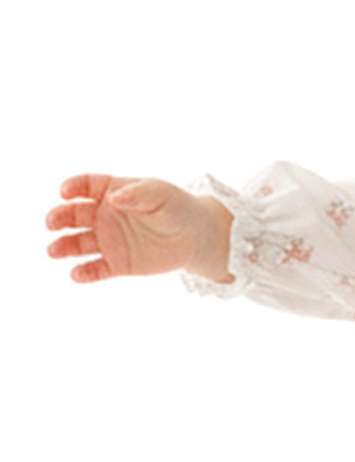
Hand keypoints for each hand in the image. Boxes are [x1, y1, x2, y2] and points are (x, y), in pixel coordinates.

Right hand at [45, 176, 233, 284]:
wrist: (195, 238)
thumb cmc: (177, 208)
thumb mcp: (161, 195)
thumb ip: (138, 194)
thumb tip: (113, 199)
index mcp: (112, 191)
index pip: (85, 186)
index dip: (73, 187)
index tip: (65, 192)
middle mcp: (104, 215)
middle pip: (74, 215)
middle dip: (60, 217)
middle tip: (52, 223)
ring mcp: (109, 240)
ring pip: (79, 243)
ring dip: (64, 247)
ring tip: (53, 251)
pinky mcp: (117, 263)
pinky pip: (96, 269)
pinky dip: (85, 273)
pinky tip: (76, 275)